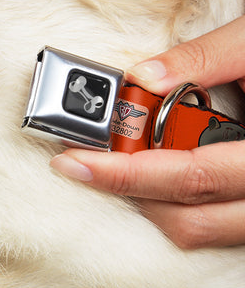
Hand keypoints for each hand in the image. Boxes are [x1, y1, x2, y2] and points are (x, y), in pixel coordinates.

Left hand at [51, 15, 244, 248]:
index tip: (74, 161)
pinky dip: (175, 203)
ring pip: (200, 229)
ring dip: (150, 200)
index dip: (125, 173)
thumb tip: (143, 77)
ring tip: (116, 163)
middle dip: (127, 190)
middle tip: (84, 160)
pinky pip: (214, 225)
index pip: (190, 176)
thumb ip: (205, 58)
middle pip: (188, 217)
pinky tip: (155, 171)